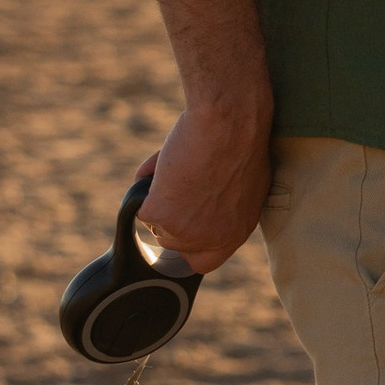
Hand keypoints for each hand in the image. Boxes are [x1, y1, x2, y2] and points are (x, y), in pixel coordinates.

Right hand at [140, 100, 273, 273]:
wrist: (230, 123)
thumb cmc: (241, 141)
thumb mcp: (245, 185)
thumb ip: (225, 207)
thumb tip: (203, 207)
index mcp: (235, 234)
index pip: (204, 260)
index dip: (188, 245)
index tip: (181, 227)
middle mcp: (210, 240)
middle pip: (172, 241)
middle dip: (170, 215)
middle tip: (177, 185)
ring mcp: (184, 231)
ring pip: (154, 222)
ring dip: (158, 198)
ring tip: (178, 167)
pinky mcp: (160, 215)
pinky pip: (140, 203)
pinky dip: (146, 182)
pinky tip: (167, 161)